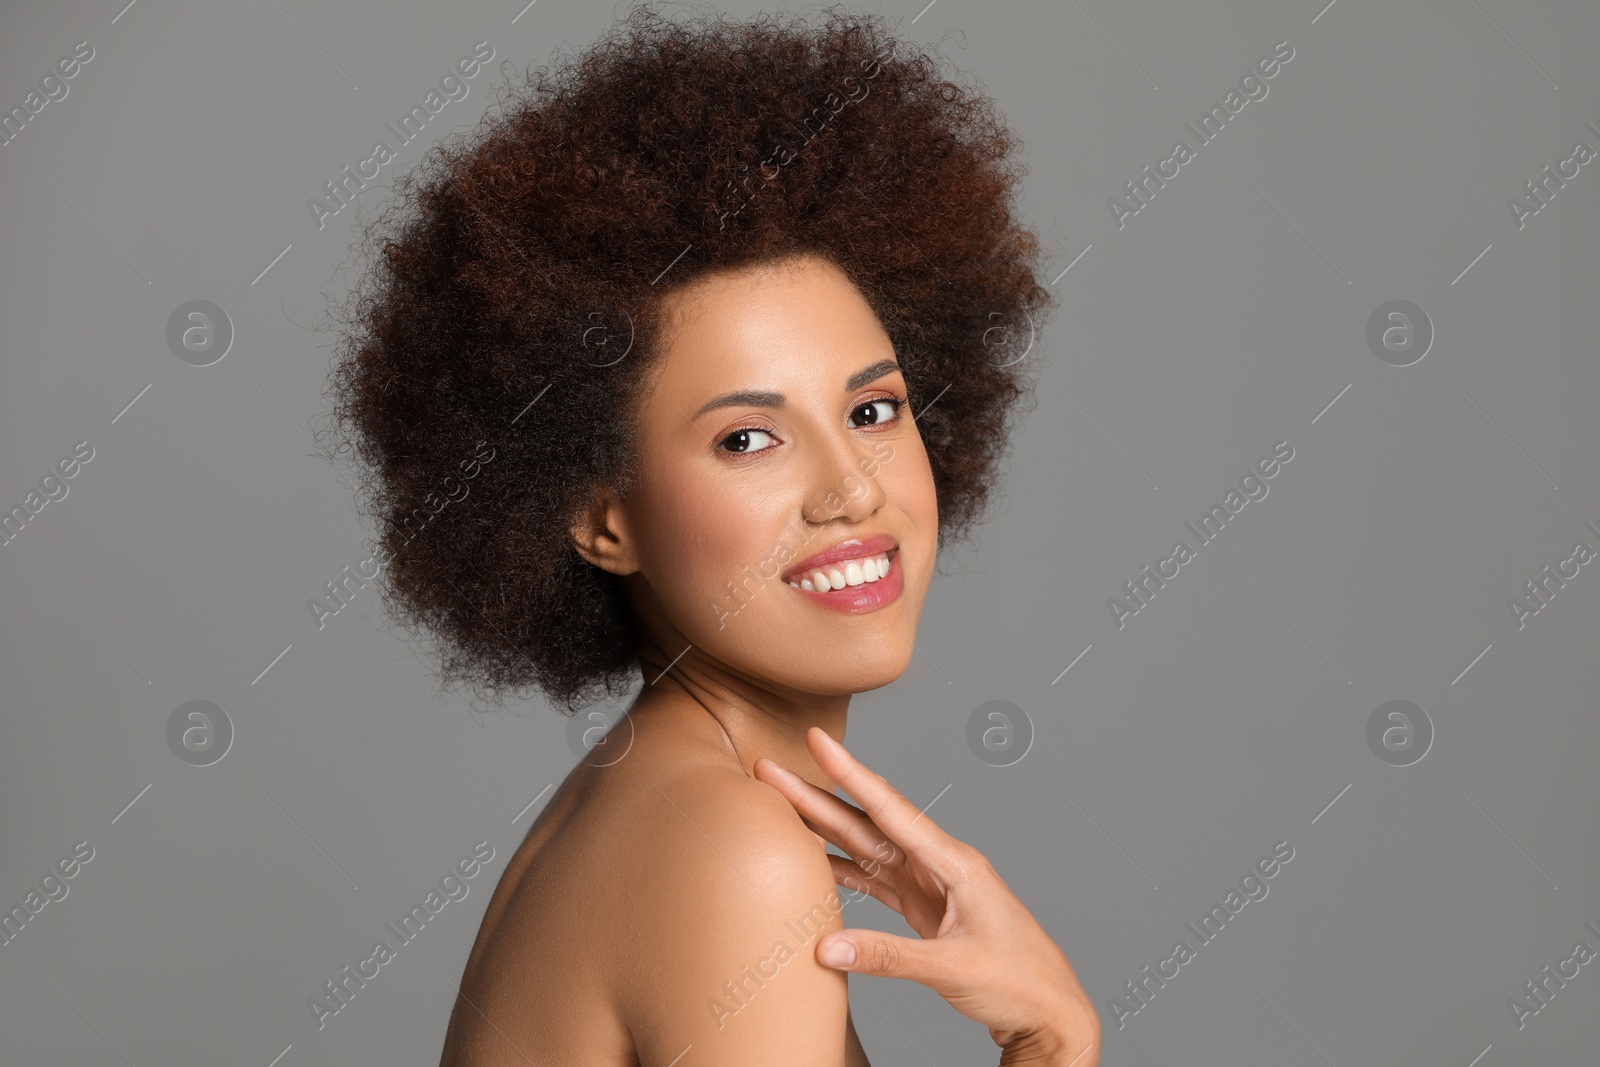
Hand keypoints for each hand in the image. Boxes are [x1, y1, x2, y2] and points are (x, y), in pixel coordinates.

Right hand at [753, 728, 1099, 1066]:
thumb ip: (888, 957)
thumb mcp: (952, 969)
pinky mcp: (925, 909)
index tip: (819, 740)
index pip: (890, 809)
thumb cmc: (1019, 983)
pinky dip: (842, 869)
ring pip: (866, 848)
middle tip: (771, 770)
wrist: (1050, 1012)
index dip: (850, 773)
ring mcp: (930, 886)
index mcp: (954, 863)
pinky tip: (815, 858)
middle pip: (866, 823)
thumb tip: (826, 947)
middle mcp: (939, 865)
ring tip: (781, 805)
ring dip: (824, 828)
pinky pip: (875, 880)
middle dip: (817, 794)